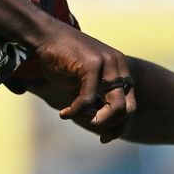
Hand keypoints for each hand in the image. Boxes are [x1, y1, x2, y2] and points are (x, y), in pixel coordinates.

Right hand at [26, 20, 135, 141]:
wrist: (43, 35)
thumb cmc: (60, 60)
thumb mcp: (81, 84)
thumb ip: (94, 100)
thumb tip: (98, 122)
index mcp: (120, 68)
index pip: (131, 104)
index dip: (120, 125)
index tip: (105, 138)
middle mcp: (119, 64)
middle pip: (128, 108)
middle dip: (111, 125)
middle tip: (96, 134)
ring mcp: (108, 63)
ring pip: (115, 107)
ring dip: (96, 120)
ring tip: (76, 118)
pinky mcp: (93, 64)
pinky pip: (89, 100)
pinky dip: (76, 111)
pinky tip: (64, 113)